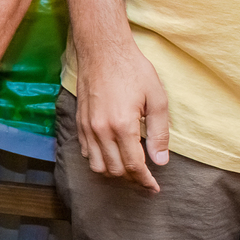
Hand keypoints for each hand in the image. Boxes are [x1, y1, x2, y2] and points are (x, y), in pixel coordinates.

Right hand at [75, 44, 168, 190]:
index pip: (133, 165)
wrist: (102, 52)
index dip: (145, 180)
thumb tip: (160, 160)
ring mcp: (87, 127)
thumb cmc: (132, 71)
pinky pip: (86, 152)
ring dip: (113, 172)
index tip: (154, 187)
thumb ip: (159, 133)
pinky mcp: (79, 122)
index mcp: (122, 125)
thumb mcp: (156, 99)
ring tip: (127, 167)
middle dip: (131, 178)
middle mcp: (101, 130)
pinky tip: (111, 153)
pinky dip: (98, 159)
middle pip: (114, 169)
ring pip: (96, 165)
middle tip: (145, 177)